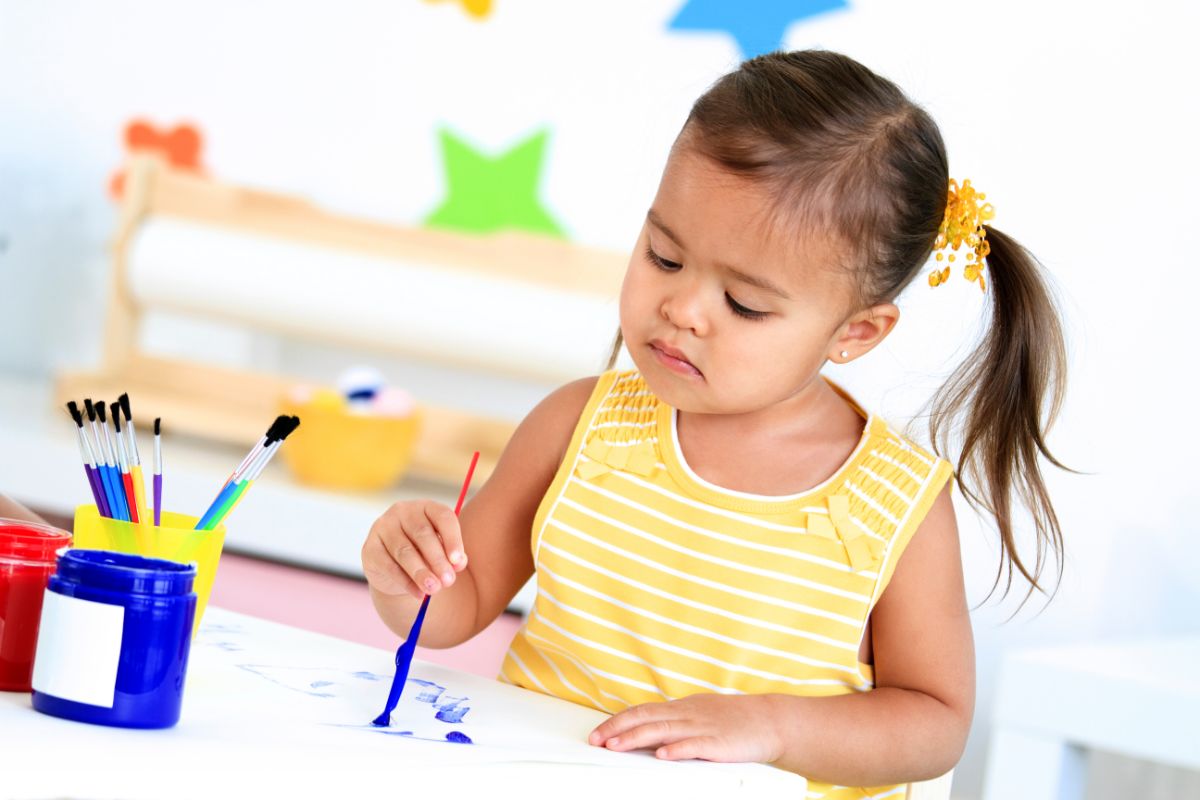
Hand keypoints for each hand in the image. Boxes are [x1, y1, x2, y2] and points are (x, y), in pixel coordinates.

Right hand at [361, 500, 467, 600]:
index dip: (452, 538)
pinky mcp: (369, 547)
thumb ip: (453, 557)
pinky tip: (418, 593)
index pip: (443, 516)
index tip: (457, 561)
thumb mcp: (442, 553)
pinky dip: (406, 582)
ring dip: (421, 572)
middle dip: (437, 560)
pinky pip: (389, 566)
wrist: (394, 570)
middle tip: (448, 581)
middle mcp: (403, 511)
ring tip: (434, 589)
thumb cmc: (424, 555)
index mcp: (426, 507)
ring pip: (404, 551)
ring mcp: (383, 527)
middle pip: (423, 534)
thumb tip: (458, 564)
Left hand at [588, 694, 782, 763]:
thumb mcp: (700, 714)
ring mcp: (702, 727)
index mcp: (681, 708)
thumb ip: (675, 721)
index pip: (642, 711)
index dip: (618, 721)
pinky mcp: (718, 743)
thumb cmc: (735, 719)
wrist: (770, 720)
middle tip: (597, 740)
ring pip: (663, 730)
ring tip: (616, 746)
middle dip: (618, 729)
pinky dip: (676, 750)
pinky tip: (662, 755)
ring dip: (636, 738)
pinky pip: (694, 746)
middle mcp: (687, 715)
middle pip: (646, 718)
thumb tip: (648, 728)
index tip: (598, 732)